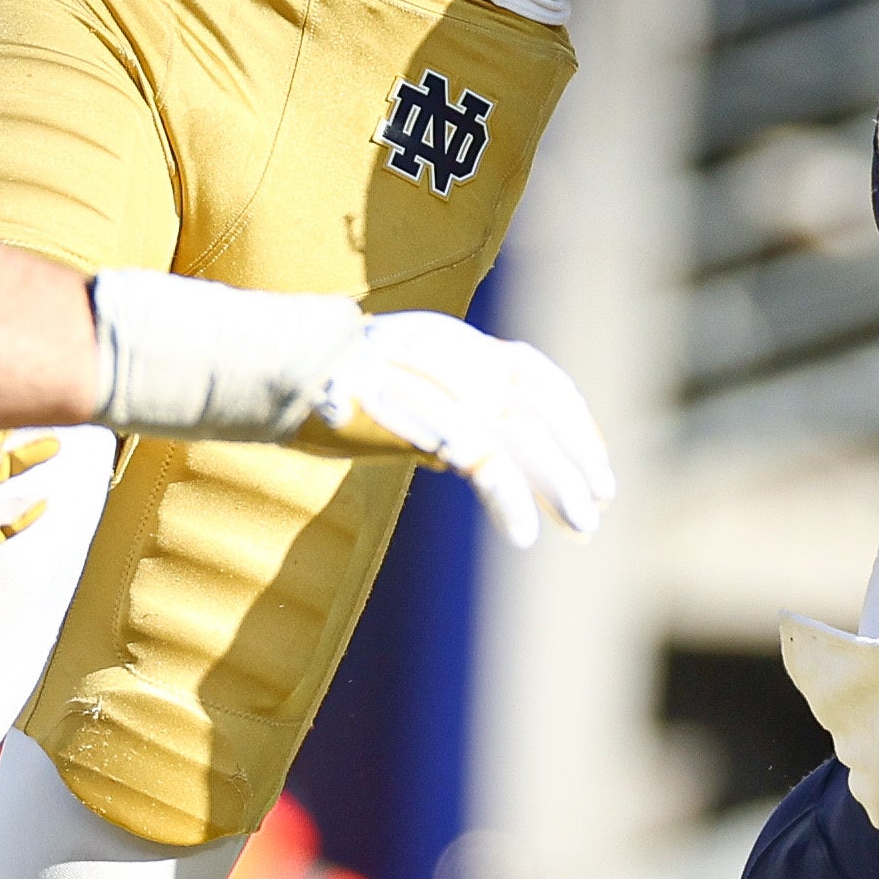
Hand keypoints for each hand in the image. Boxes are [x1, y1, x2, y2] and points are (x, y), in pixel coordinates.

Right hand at [305, 311, 614, 544]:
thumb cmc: (323, 387)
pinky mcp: (425, 415)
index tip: (595, 462)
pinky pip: (483, 461)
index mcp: (458, 343)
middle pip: (540, 407)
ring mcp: (444, 383)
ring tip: (582, 528)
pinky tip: (523, 535)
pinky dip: (509, 499)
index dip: (573, 418)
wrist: (280, 367)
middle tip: (598, 506)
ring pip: (522, 436)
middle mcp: (462, 357)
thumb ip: (434, 413)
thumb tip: (458, 456)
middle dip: (576, 459)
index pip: (538, 374)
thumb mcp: (395, 390)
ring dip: (558, 484)